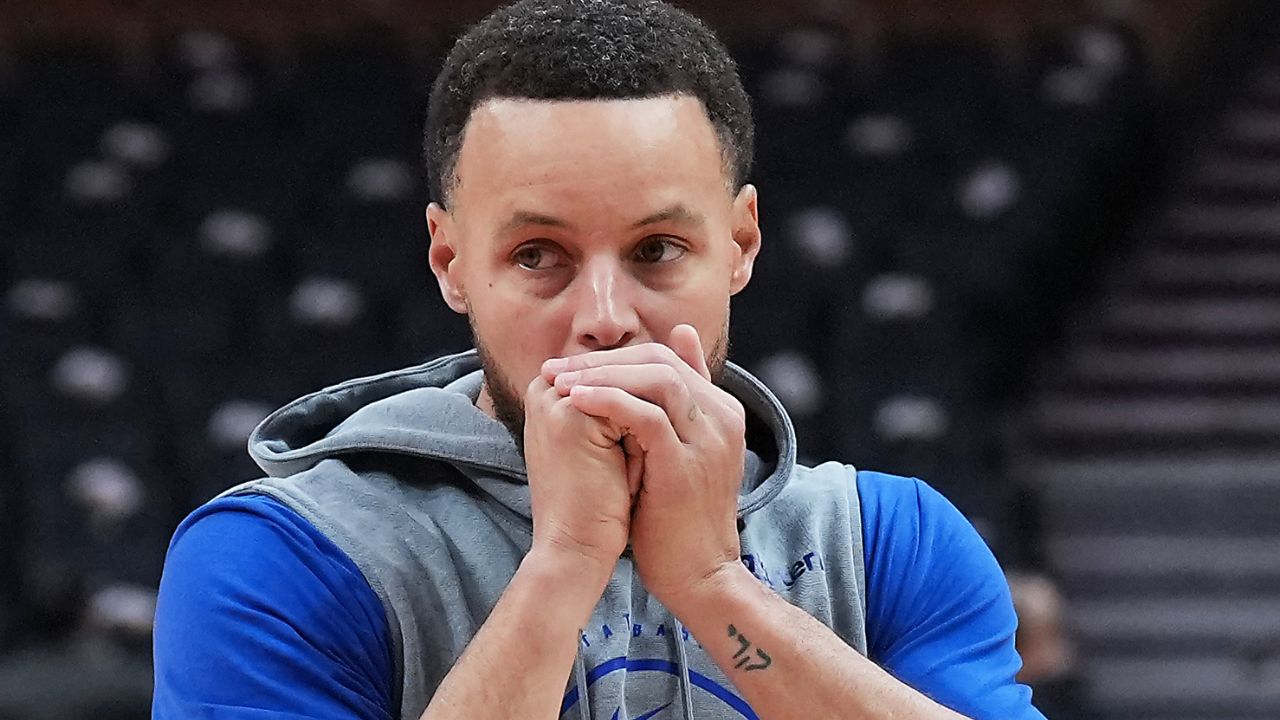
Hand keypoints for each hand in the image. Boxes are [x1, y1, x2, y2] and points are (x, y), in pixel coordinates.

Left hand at [543, 325, 745, 609]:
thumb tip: (628, 392)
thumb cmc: (677, 517)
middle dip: (603, 360)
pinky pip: (646, 415)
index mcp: (721, 412)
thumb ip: (665, 416)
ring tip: (560, 382)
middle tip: (558, 368)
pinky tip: (575, 402)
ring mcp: (708, 439)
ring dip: (601, 375)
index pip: (667, 357)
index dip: (615, 357)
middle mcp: (722, 418)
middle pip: (662, 360)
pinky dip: (607, 402)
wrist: (697, 574)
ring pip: (656, 378)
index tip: (571, 366)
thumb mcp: (676, 456)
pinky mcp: (685, 464)